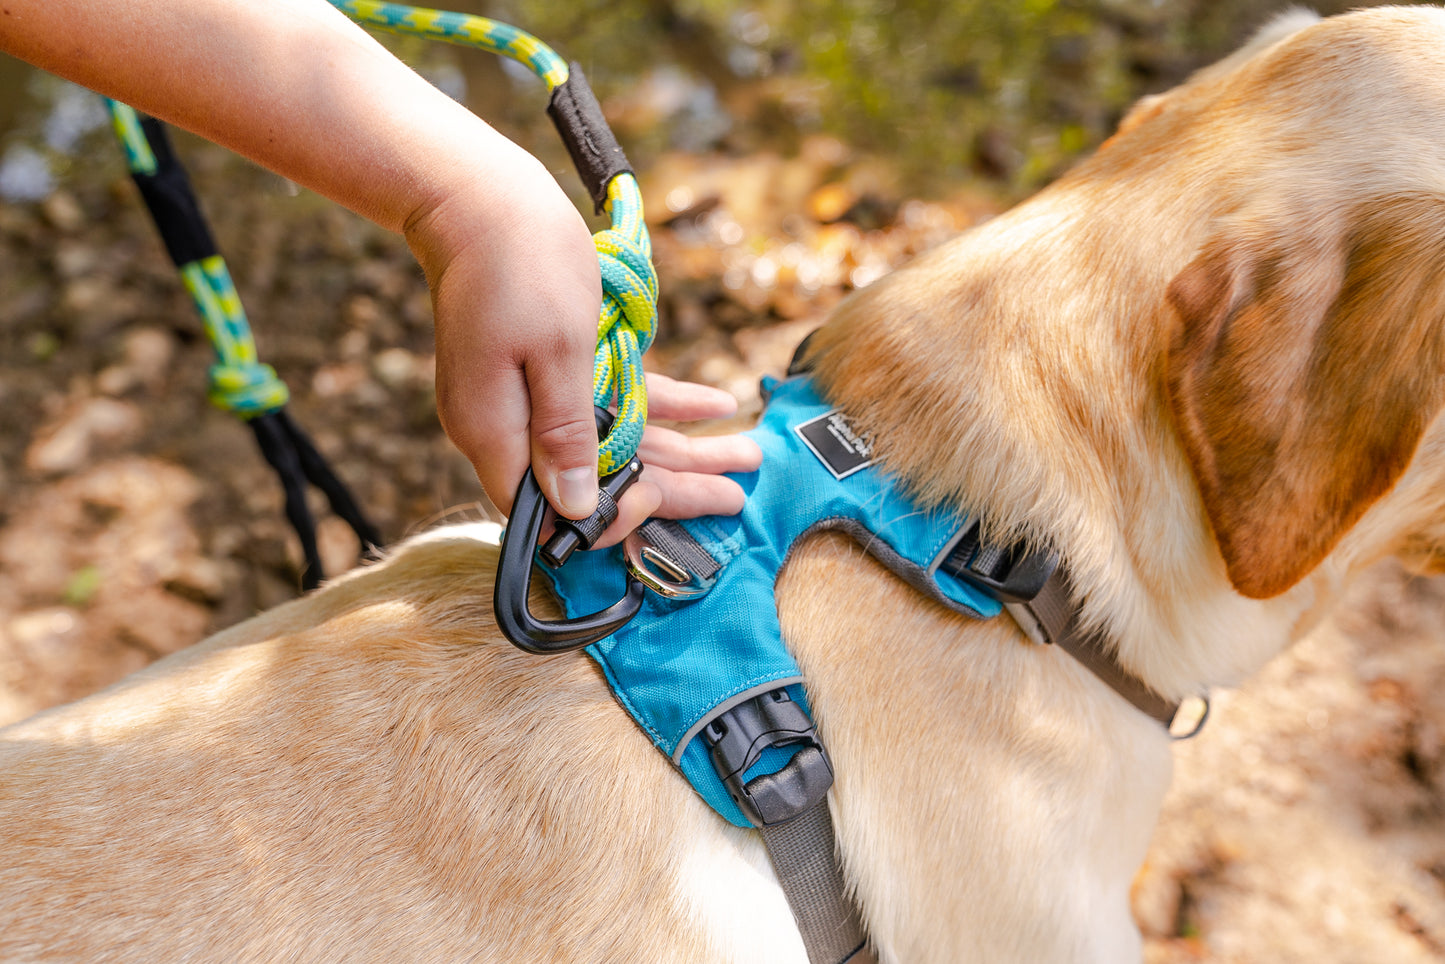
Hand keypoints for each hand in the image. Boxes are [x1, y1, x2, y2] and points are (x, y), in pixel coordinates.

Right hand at [405, 144, 758, 532]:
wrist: (478, 195)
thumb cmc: (520, 264)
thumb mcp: (557, 352)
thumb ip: (566, 434)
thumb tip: (575, 511)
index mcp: (498, 434)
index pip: (552, 512)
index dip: (609, 517)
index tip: (662, 500)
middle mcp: (508, 428)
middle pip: (597, 480)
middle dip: (672, 488)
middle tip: (737, 495)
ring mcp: (526, 399)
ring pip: (613, 441)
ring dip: (680, 449)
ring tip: (743, 456)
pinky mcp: (545, 369)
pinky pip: (608, 399)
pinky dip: (661, 402)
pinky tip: (716, 404)